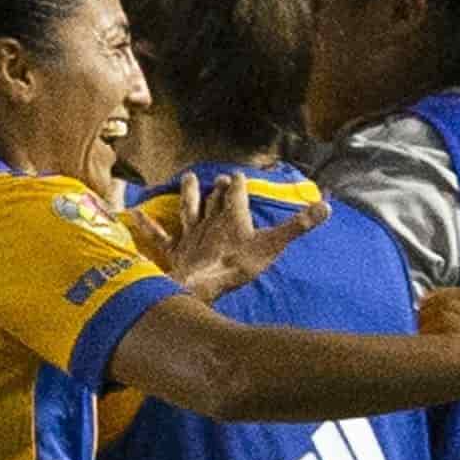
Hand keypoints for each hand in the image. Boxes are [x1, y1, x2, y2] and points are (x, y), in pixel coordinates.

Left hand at [158, 174, 324, 299]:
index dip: (239, 183)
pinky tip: (133, 215)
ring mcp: (190, 235)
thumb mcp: (273, 245)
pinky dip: (147, 224)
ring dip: (188, 193)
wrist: (204, 285)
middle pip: (214, 198)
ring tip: (186, 178)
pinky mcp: (175, 250)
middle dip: (218, 187)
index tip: (239, 175)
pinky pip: (159, 235)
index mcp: (233, 215)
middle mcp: (210, 220)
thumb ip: (298, 225)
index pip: (236, 192)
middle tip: (219, 178)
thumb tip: (326, 205)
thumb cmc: (237, 266)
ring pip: (189, 208)